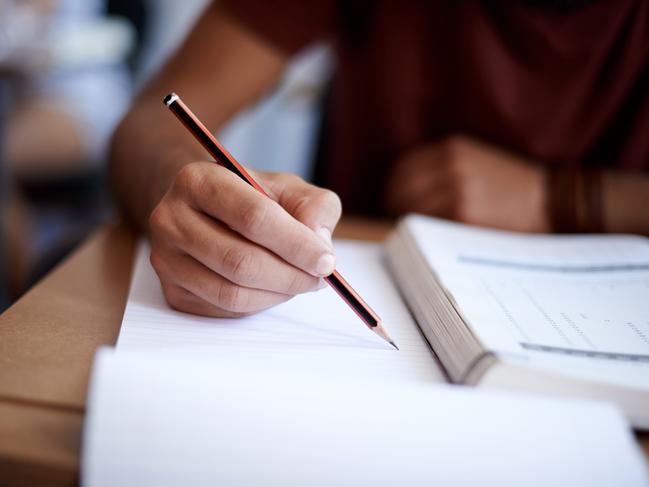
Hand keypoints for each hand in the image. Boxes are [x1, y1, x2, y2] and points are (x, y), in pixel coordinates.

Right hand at [149, 162, 341, 316]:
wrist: (206, 210)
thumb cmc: (251, 198)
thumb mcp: (288, 188)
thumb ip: (314, 206)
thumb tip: (319, 244)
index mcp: (198, 180)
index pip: (253, 217)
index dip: (296, 244)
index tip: (326, 261)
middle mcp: (171, 218)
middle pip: (240, 261)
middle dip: (290, 275)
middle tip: (320, 278)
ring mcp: (166, 258)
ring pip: (232, 293)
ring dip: (278, 294)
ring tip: (300, 281)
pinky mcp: (172, 290)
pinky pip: (225, 309)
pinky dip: (260, 304)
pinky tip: (273, 287)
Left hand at [386, 135, 548, 231]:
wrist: (549, 201)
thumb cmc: (511, 186)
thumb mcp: (476, 160)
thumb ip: (441, 167)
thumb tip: (402, 189)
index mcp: (452, 149)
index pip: (402, 167)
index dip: (393, 187)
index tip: (392, 200)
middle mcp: (451, 166)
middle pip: (401, 188)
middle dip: (394, 206)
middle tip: (397, 221)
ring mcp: (457, 190)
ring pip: (411, 208)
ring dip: (406, 221)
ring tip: (411, 232)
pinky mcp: (463, 215)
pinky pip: (428, 225)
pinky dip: (421, 232)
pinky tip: (427, 238)